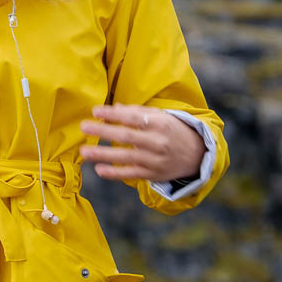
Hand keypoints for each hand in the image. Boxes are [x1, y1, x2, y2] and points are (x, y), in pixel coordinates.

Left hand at [79, 103, 204, 183]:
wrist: (197, 154)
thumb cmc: (172, 131)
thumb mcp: (160, 116)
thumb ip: (137, 112)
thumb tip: (114, 108)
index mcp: (160, 123)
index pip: (133, 117)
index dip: (113, 114)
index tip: (95, 111)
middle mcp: (158, 142)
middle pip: (127, 136)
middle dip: (103, 132)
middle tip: (83, 127)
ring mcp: (155, 160)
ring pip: (126, 157)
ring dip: (103, 154)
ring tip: (84, 152)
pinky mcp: (152, 174)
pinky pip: (130, 174)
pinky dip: (114, 173)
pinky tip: (99, 169)